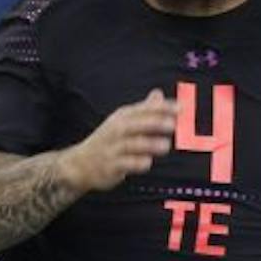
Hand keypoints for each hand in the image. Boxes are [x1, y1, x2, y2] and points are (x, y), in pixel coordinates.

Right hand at [63, 90, 177, 191]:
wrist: (80, 164)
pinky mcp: (111, 166)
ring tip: (165, 146)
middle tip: (173, 125)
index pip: (144, 109)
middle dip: (154, 123)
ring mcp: (113, 148)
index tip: (180, 107)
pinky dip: (136, 163)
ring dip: (148, 144)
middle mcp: (117, 130)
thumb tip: (159, 94)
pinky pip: (125, 164)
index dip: (162, 108)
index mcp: (122, 117)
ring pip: (132, 145)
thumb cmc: (108, 141)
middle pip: (137, 124)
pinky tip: (147, 162)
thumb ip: (144, 110)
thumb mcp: (123, 121)